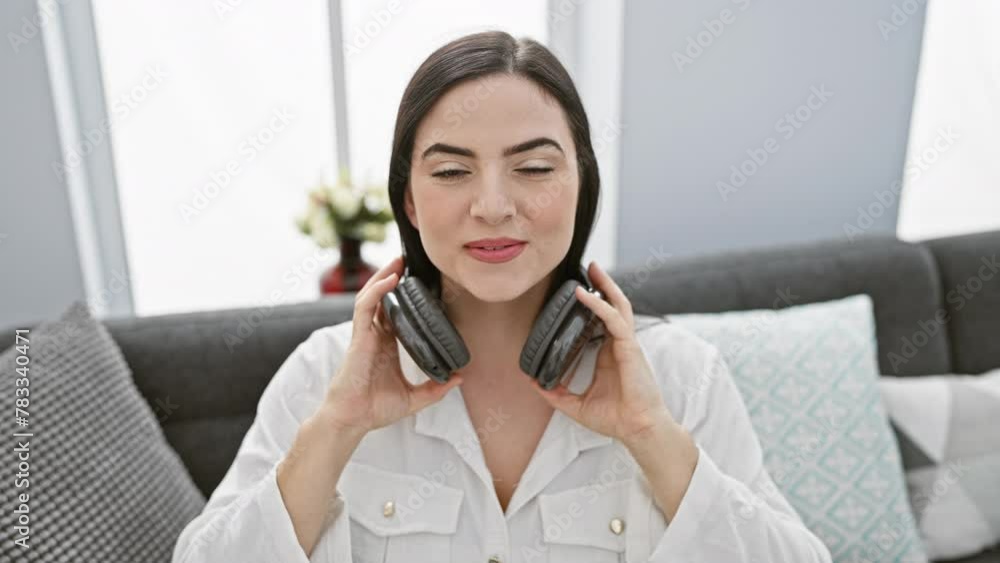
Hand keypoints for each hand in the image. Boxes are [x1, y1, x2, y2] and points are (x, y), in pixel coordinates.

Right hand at [317, 255, 463, 436]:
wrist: (353, 420)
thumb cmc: (375, 409)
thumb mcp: (414, 399)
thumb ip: (435, 389)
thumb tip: (459, 378)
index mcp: (386, 346)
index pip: (395, 313)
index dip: (406, 297)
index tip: (422, 284)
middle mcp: (375, 336)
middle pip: (383, 298)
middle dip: (393, 278)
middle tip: (408, 261)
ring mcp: (365, 335)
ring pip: (371, 296)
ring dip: (383, 276)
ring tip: (398, 261)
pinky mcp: (358, 337)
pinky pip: (365, 308)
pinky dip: (376, 291)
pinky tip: (389, 280)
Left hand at [531, 261, 676, 446]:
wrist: (637, 430)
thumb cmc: (616, 418)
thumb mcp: (577, 406)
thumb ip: (556, 394)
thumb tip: (533, 384)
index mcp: (610, 355)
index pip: (602, 322)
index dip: (593, 305)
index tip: (579, 292)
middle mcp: (619, 346)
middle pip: (613, 307)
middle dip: (603, 286)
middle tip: (589, 269)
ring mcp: (626, 345)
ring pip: (619, 306)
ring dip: (606, 286)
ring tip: (593, 269)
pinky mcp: (629, 348)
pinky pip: (615, 320)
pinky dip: (600, 305)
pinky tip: (586, 295)